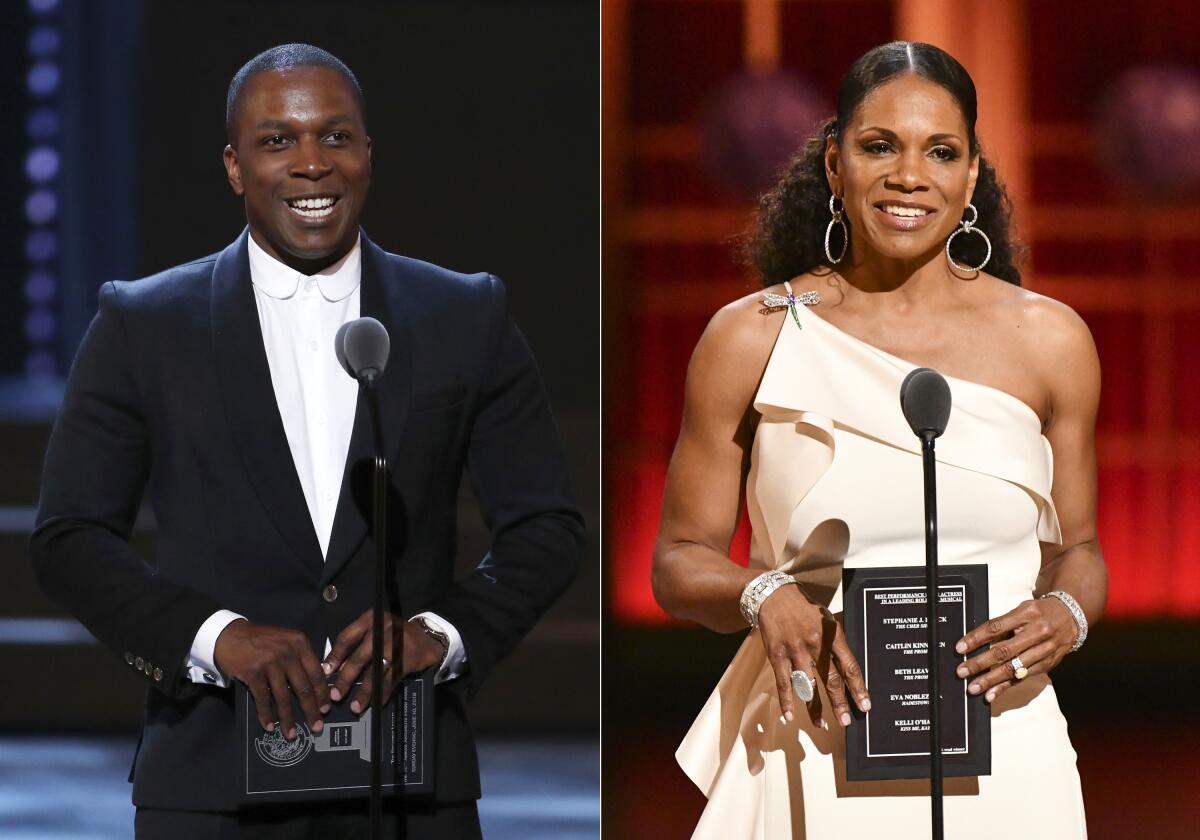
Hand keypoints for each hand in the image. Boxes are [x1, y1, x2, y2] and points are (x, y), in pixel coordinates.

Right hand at [214, 618, 330, 739]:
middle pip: (303, 687)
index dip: (322, 693)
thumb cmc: (261, 641)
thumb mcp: (286, 641)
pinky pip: (263, 699)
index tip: (326, 709)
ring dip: (288, 718)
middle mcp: (287, 652)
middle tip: (316, 726)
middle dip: (311, 710)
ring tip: (291, 733)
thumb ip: (301, 658)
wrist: (230, 635)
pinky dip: (266, 715)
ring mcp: (270, 662)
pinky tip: (270, 726)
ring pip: (284, 696)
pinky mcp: (253, 672)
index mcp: (300, 643)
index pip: (316, 672)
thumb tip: (317, 685)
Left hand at [322, 610, 446, 714]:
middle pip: (360, 656)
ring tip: (355, 706)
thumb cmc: (394, 636)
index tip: (327, 673)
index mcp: (371, 619)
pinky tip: (376, 703)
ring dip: (364, 691)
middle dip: (346, 679)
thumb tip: (336, 670)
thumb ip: (356, 647)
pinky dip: (383, 692)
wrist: (428, 638)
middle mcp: (383, 629)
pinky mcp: (409, 658)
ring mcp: (397, 644)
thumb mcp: (375, 633)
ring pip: (376, 671)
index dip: (335, 657)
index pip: (347, 637)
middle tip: (336, 695)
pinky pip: (392, 679)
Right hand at [757, 585, 869, 728]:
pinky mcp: (777, 655)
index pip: (849, 666)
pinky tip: (790, 716)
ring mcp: (795, 651)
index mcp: (832, 635)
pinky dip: (786, 701)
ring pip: (807, 686)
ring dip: (814, 708)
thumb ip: (837, 643)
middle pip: (830, 679)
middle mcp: (815, 644)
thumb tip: (849, 670)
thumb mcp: (827, 620)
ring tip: (822, 724)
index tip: (865, 705)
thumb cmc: (804, 609)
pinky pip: (784, 683)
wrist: (775, 596)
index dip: (858, 688)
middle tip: (846, 722)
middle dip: (839, 703)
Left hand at [956, 597, 1078, 702]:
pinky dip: (1006, 687)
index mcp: (1026, 614)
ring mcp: (1044, 650)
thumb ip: (1003, 625)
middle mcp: (1037, 632)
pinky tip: (992, 694)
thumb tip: (977, 640)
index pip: (996, 627)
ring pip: (1013, 668)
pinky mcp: (1047, 664)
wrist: (1072, 616)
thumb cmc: (1041, 612)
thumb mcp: (1022, 610)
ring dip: (991, 680)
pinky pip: (1023, 677)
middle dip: (980, 663)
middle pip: (1004, 651)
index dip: (976, 638)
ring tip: (974, 687)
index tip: (960, 648)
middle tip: (962, 671)